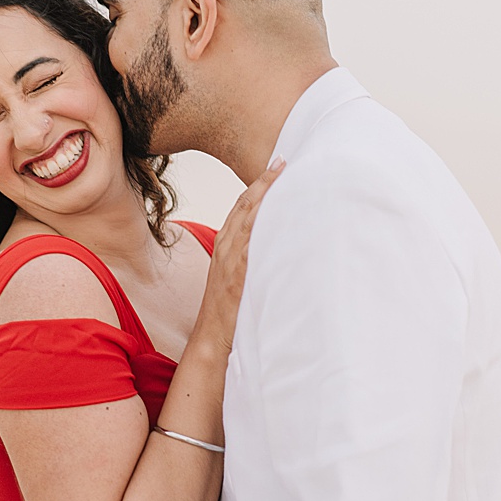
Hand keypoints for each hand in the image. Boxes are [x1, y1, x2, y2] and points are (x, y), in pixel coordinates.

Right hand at [196, 157, 287, 354]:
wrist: (211, 340)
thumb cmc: (229, 310)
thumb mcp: (238, 274)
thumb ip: (253, 254)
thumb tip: (278, 240)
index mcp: (225, 244)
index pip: (242, 205)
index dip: (260, 183)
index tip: (278, 164)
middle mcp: (226, 248)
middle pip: (246, 205)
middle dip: (266, 181)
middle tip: (286, 161)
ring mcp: (231, 261)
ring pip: (249, 220)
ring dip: (269, 197)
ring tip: (289, 178)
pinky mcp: (239, 278)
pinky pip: (253, 248)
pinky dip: (267, 230)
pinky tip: (284, 215)